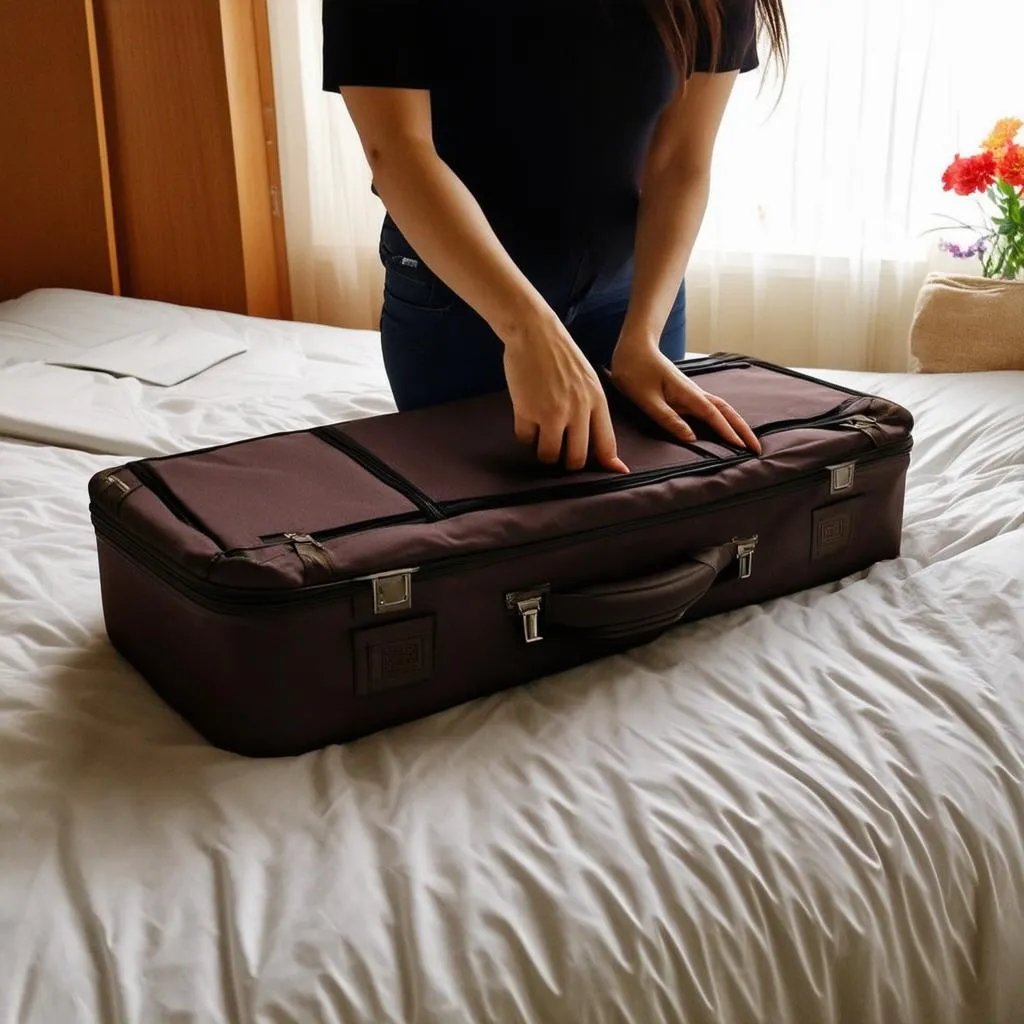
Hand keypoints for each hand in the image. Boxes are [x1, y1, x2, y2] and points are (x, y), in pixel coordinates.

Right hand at [502, 311, 629, 473]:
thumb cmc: (560, 354)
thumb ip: (591, 407)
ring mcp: (551, 412)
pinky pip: (526, 439)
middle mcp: (576, 410)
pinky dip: (526, 435)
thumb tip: (592, 436)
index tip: (616, 473)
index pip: (606, 442)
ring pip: (549, 455)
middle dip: (568, 463)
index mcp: (596, 401)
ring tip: (541, 438)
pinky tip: (527, 419)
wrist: (534, 332)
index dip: (610, 463)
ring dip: (544, 452)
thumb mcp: (587, 379)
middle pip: (576, 458)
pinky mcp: (527, 411)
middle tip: (561, 455)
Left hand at [609, 344, 761, 454]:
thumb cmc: (635, 370)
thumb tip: (691, 438)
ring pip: (720, 408)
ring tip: (746, 441)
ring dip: (735, 424)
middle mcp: (694, 392)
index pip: (714, 415)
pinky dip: (722, 418)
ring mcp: (691, 392)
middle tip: (756, 448)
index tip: (742, 448)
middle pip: (726, 411)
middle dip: (742, 429)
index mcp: (687, 393)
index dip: (728, 432)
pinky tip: (724, 426)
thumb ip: (668, 419)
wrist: (634, 346)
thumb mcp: (646, 399)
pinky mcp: (685, 394)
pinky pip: (709, 408)